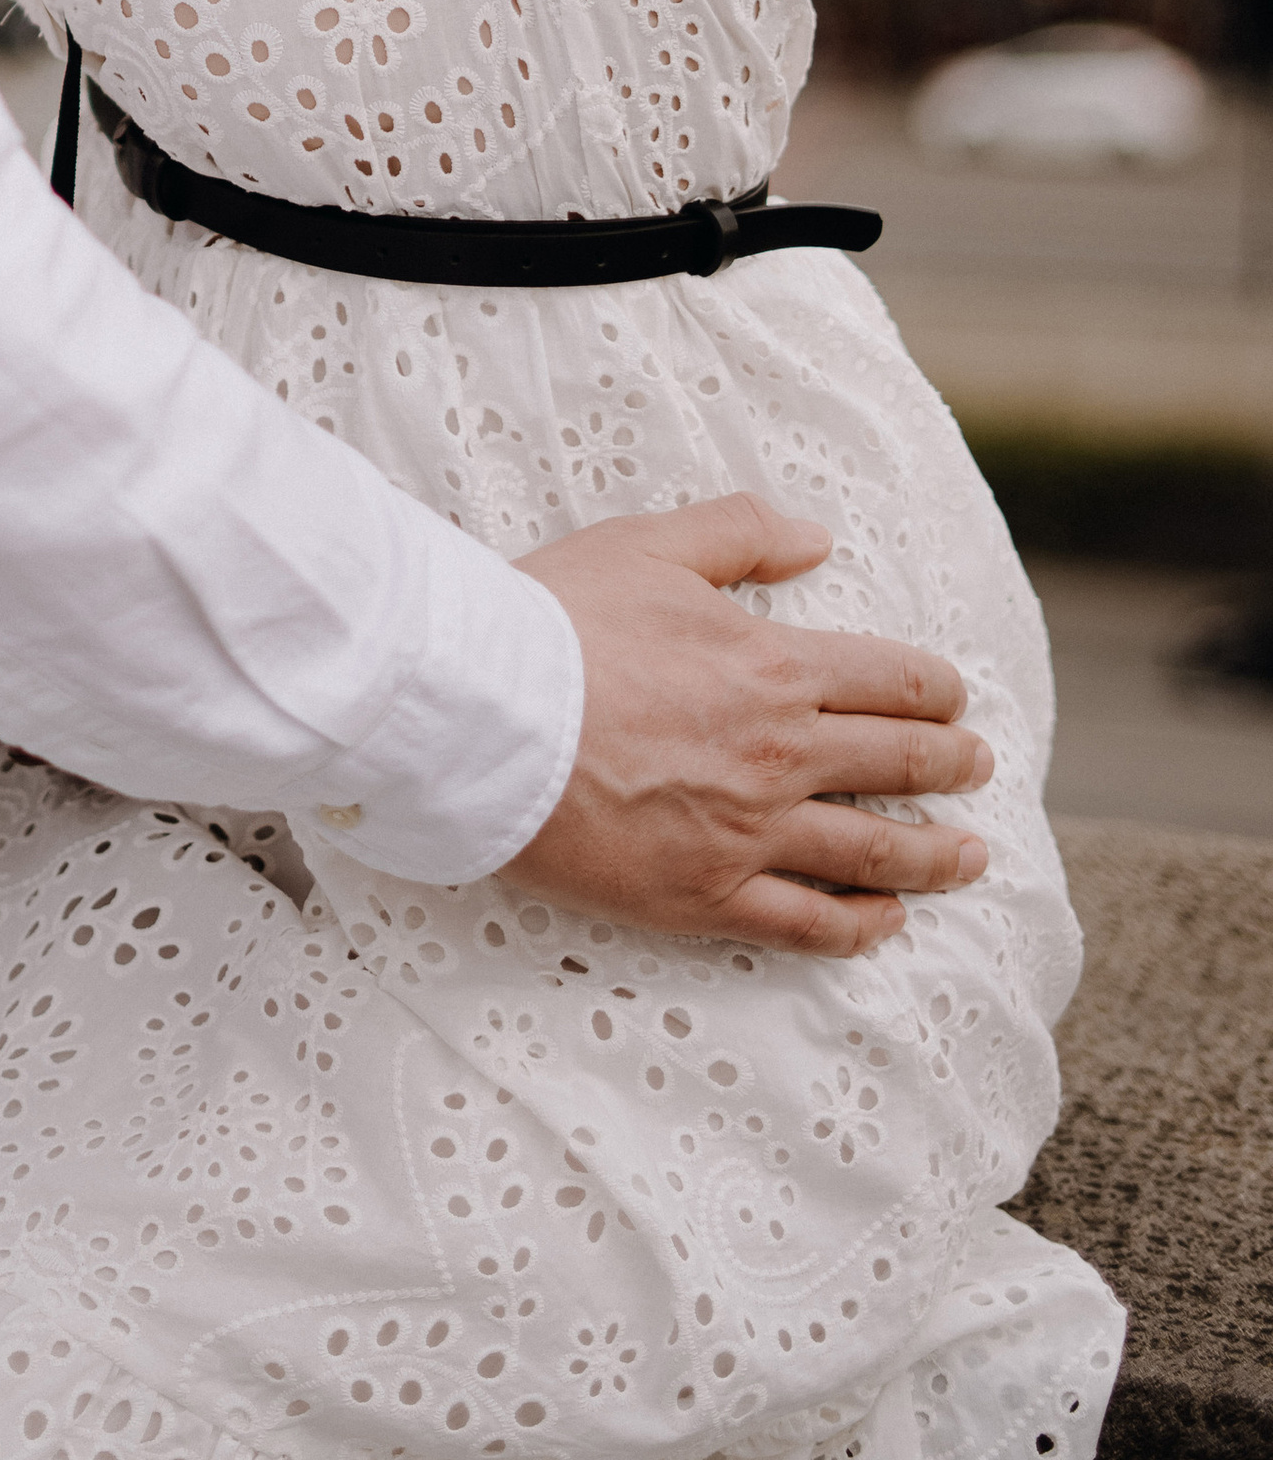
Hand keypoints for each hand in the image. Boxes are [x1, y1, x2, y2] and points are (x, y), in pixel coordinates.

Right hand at [508, 491, 993, 955]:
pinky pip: (807, 924)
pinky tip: (885, 921)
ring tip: (969, 855)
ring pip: (872, 853)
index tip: (952, 697)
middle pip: (897, 766)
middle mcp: (781, 757)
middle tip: (976, 766)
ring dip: (935, 853)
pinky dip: (860, 925)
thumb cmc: (556, 622)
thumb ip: (741, 534)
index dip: (934, 689)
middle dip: (950, 764)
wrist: (483, 715)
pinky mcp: (704, 897)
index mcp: (776, 669)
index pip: (890, 681)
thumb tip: (815, 538)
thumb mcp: (649, 545)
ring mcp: (748, 835)